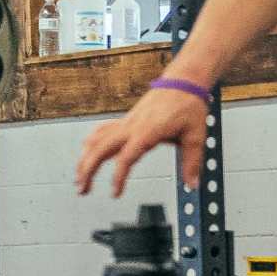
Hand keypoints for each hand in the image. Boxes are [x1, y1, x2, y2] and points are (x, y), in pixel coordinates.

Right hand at [75, 85, 207, 197]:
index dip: (118, 177)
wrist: (182, 83)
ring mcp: (125, 123)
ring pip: (95, 140)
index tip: (115, 193)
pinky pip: (101, 131)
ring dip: (84, 159)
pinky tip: (86, 152)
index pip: (125, 158)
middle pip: (99, 149)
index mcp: (147, 132)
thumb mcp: (196, 136)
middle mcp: (131, 126)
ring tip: (80, 178)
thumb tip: (192, 184)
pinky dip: (90, 143)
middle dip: (86, 170)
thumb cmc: (188, 106)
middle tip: (82, 190)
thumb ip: (192, 162)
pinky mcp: (124, 120)